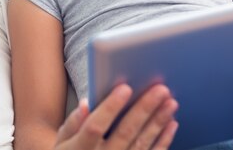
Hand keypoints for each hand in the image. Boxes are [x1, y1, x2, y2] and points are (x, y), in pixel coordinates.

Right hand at [55, 84, 178, 149]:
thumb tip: (85, 104)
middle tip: (160, 89)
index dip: (110, 108)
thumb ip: (72, 124)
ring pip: (141, 144)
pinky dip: (163, 141)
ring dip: (158, 122)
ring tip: (171, 102)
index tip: (125, 88)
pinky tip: (171, 124)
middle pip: (125, 133)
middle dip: (144, 109)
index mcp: (80, 149)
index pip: (95, 127)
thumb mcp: (61, 144)